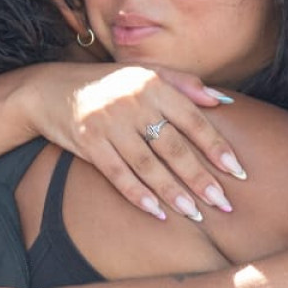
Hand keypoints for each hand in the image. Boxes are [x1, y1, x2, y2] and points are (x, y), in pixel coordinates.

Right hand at [16, 64, 242, 222]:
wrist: (50, 89)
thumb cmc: (106, 84)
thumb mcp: (144, 73)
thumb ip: (184, 84)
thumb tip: (222, 101)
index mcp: (152, 84)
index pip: (192, 119)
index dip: (216, 146)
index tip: (236, 171)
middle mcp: (132, 102)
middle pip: (173, 147)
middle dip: (200, 178)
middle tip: (222, 203)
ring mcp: (109, 123)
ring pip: (147, 165)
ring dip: (172, 192)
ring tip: (194, 214)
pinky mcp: (88, 142)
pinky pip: (117, 174)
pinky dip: (138, 194)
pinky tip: (157, 212)